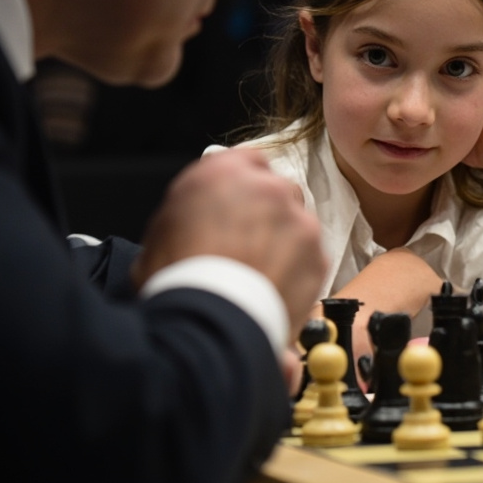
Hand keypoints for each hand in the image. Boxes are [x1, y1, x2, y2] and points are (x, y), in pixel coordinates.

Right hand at [133, 148, 326, 340]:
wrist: (209, 323)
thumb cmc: (177, 279)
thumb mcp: (163, 230)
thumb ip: (193, 208)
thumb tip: (201, 217)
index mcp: (224, 171)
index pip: (249, 159)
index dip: (245, 184)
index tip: (242, 202)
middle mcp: (267, 187)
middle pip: (277, 190)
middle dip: (267, 213)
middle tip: (248, 243)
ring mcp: (298, 219)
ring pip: (298, 222)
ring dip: (285, 241)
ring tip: (260, 272)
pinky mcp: (319, 253)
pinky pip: (311, 255)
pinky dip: (299, 269)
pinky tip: (275, 288)